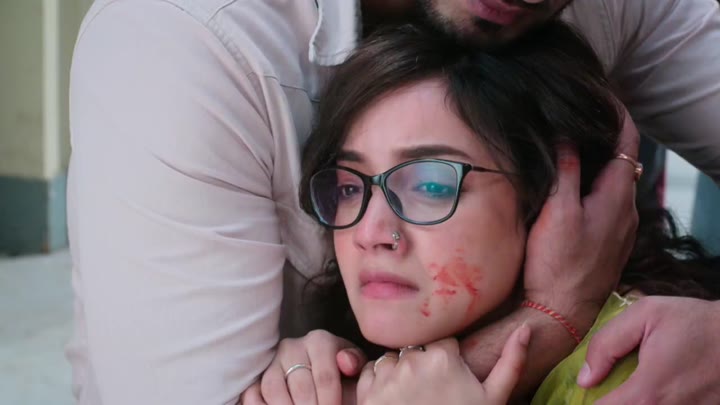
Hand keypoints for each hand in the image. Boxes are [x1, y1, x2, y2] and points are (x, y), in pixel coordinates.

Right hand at [240, 330, 366, 404]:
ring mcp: (272, 361)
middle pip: (300, 386)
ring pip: (273, 388)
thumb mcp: (354, 368)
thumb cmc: (341, 375)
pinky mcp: (256, 375)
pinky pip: (252, 393)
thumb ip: (355, 363)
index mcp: (320, 341)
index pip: (325, 376)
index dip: (331, 401)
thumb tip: (345, 363)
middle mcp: (292, 346)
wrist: (321, 379)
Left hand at [357, 325, 530, 404]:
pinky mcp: (367, 393)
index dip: (447, 360)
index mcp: (443, 357)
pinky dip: (378, 381)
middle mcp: (412, 360)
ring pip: (392, 358)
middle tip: (432, 393)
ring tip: (414, 398)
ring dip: (399, 371)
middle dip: (422, 364)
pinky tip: (395, 401)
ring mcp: (387, 376)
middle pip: (416, 349)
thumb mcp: (493, 399)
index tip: (450, 379)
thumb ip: (511, 361)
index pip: (442, 342)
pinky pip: (370, 372)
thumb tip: (527, 327)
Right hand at [523, 107, 639, 333]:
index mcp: (617, 197)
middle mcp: (626, 211)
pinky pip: (607, 203)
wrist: (561, 311)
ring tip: (571, 147)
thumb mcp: (557, 211)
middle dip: (604, 137)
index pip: (627, 142)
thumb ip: (565, 170)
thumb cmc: (558, 263)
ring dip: (598, 163)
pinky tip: (572, 189)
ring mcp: (619, 229)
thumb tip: (567, 135)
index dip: (616, 114)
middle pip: (621, 161)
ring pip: (613, 183)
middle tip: (578, 118)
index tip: (600, 94)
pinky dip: (594, 186)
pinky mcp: (608, 243)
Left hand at [579, 296, 719, 403]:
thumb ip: (607, 344)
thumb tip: (585, 378)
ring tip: (632, 388)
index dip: (590, 403)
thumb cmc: (694, 322)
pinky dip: (655, 404)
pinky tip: (654, 394)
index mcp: (649, 390)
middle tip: (610, 388)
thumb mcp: (646, 314)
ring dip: (635, 404)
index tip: (589, 391)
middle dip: (613, 403)